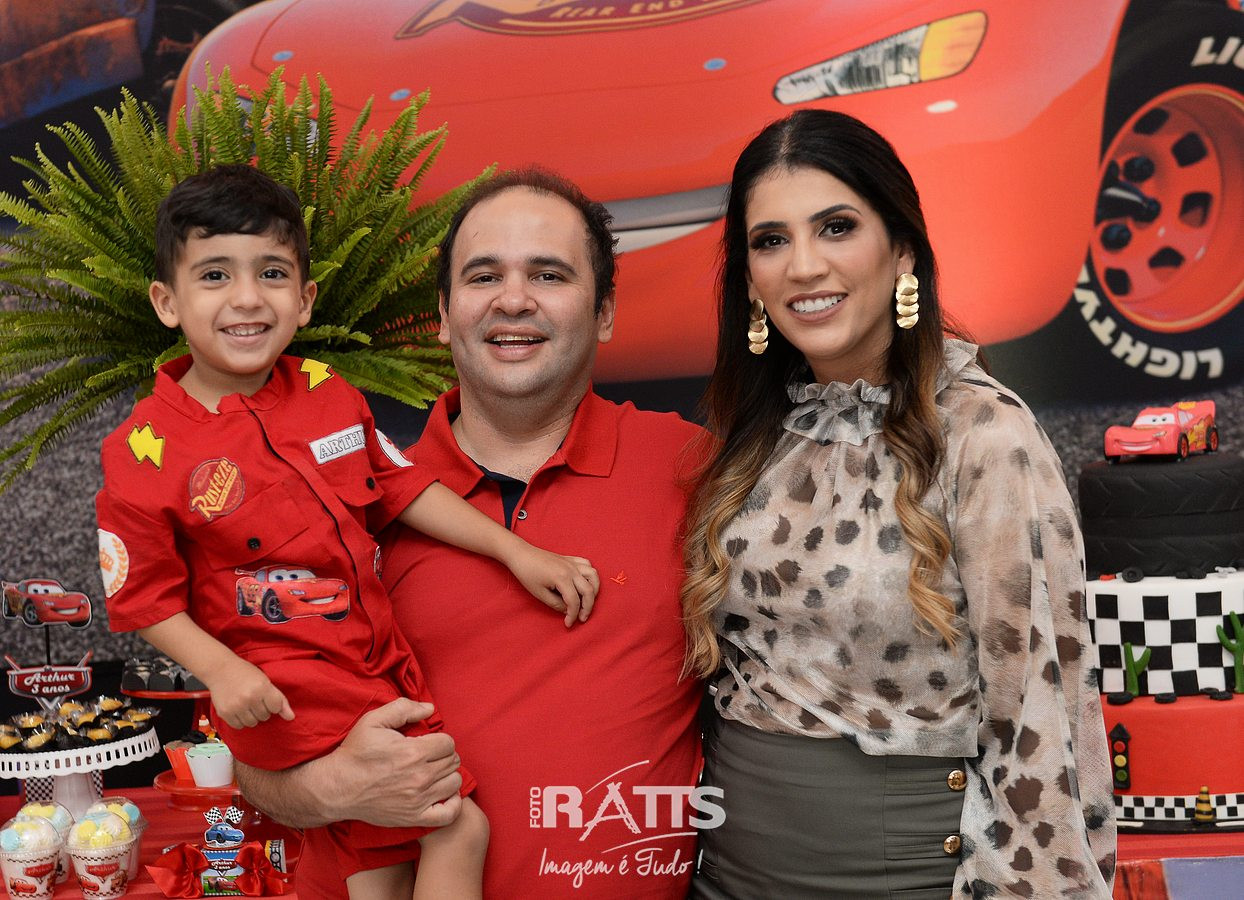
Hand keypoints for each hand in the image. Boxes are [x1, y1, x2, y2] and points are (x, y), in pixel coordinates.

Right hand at [205, 657, 293, 728]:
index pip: (276, 708)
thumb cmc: (245, 674)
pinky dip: (240, 720)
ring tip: (246, 704)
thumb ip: (280, 700)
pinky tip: (238, 709)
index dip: (273, 704)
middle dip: (262, 710)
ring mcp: (236, 706)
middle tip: (254, 699)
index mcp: (262, 687)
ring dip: (251, 716)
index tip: (267, 698)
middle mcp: (249, 698)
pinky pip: (239, 726)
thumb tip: (291, 717)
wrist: (220, 669)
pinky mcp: (225, 713)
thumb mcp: (265, 681)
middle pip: (265, 717)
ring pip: (252, 723)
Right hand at [323, 699, 463, 827]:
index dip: (439, 740)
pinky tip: (443, 794)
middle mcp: (420, 777)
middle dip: (443, 755)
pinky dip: (453, 804)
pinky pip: (449, 814)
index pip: (448, 743)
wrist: (337, 787)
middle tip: (428, 757)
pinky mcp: (414, 818)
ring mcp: (418, 800)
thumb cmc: (355, 753)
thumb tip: (430, 708)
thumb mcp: (373, 720)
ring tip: (433, 772)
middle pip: (452, 761)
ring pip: (454, 783)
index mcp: (414, 752)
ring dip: (447, 775)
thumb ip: (404, 708)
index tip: (427, 743)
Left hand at [506, 545, 599, 626]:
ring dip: (594, 590)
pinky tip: (584, 583)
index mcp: (562, 578)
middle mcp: (571, 569)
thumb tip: (568, 610)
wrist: (521, 555)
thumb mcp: (539, 594)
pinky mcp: (570, 559)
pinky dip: (590, 575)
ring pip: (594, 576)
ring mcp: (572, 563)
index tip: (568, 624)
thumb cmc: (527, 574)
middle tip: (581, 618)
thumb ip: (556, 604)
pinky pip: (588, 565)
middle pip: (589, 590)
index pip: (574, 601)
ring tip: (587, 600)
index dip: (573, 615)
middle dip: (587, 607)